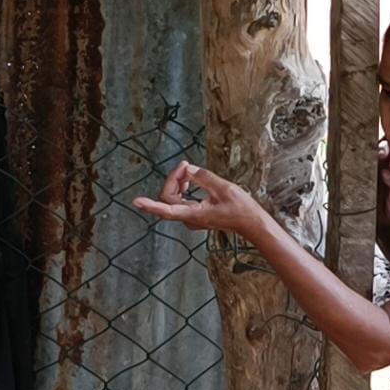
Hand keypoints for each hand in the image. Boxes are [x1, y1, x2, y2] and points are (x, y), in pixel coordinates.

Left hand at [132, 159, 262, 236]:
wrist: (251, 223)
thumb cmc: (241, 209)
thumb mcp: (224, 188)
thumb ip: (203, 177)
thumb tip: (187, 169)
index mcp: (194, 214)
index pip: (166, 209)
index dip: (151, 205)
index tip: (137, 201)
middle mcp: (190, 219)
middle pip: (168, 198)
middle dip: (173, 180)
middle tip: (185, 165)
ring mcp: (192, 219)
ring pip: (173, 200)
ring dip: (177, 183)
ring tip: (188, 171)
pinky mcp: (196, 216)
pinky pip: (181, 202)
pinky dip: (183, 189)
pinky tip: (190, 181)